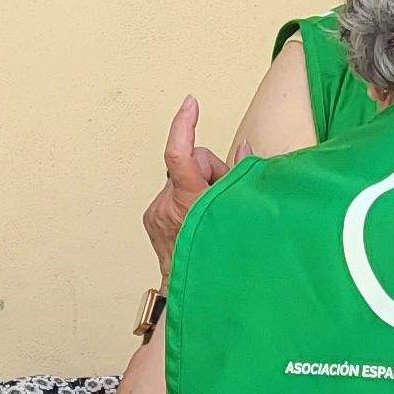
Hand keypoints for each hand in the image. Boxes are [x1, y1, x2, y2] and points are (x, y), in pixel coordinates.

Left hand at [141, 95, 235, 273]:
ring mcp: (156, 212)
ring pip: (181, 178)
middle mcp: (167, 205)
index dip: (184, 124)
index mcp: (189, 203)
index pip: (179, 153)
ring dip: (197, 187)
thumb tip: (243, 147)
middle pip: (192, 162)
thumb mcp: (240, 215)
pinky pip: (172, 192)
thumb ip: (241, 177)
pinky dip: (185, 198)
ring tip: (209, 213)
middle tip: (222, 196)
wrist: (192, 289)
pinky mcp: (150, 217)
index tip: (191, 103)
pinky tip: (194, 219)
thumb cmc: (222, 257)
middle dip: (210, 171)